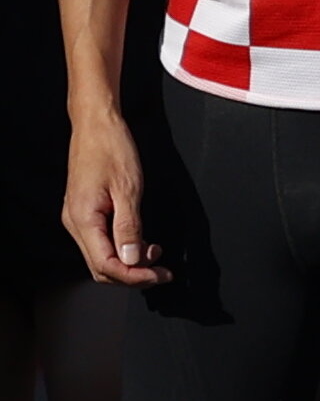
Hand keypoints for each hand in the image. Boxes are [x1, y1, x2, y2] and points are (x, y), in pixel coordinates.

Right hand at [65, 98, 158, 288]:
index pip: (105, 265)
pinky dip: (123, 247)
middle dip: (133, 273)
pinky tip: (143, 242)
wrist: (97, 124)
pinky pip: (103, 240)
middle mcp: (75, 222)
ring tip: (156, 253)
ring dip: (129, 261)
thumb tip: (131, 258)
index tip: (159, 275)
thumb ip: (129, 227)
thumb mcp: (128, 189)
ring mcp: (79, 217)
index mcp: (83, 219)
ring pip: (102, 256)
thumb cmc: (112, 149)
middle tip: (162, 271)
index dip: (134, 276)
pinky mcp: (86, 211)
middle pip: (101, 267)